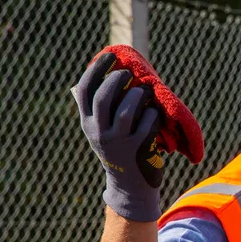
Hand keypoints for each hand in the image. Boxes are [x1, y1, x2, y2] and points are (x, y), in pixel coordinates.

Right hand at [73, 51, 164, 221]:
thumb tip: (114, 73)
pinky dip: (153, 114)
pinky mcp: (138, 150)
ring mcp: (118, 142)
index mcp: (88, 123)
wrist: (129, 186)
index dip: (96, 69)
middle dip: (117, 80)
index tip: (109, 55)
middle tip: (129, 72)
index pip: (85, 90)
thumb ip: (103, 108)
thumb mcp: (103, 130)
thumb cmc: (120, 149)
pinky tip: (156, 112)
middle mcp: (98, 132)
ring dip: (138, 95)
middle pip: (103, 98)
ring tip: (146, 90)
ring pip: (126, 111)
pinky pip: (147, 125)